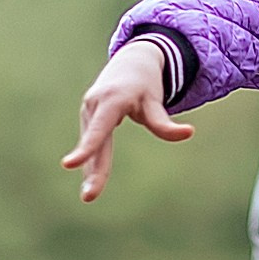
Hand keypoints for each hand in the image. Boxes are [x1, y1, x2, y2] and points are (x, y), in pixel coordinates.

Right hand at [60, 40, 194, 201]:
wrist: (131, 61)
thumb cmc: (145, 82)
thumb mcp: (155, 100)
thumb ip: (165, 122)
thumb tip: (189, 133)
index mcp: (111, 100)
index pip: (99, 130)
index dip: (86, 149)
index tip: (69, 165)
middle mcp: (95, 105)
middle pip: (94, 143)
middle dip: (91, 171)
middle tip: (89, 198)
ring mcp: (89, 111)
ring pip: (92, 145)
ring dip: (90, 170)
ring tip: (90, 196)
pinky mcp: (89, 117)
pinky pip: (92, 142)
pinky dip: (91, 160)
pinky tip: (91, 181)